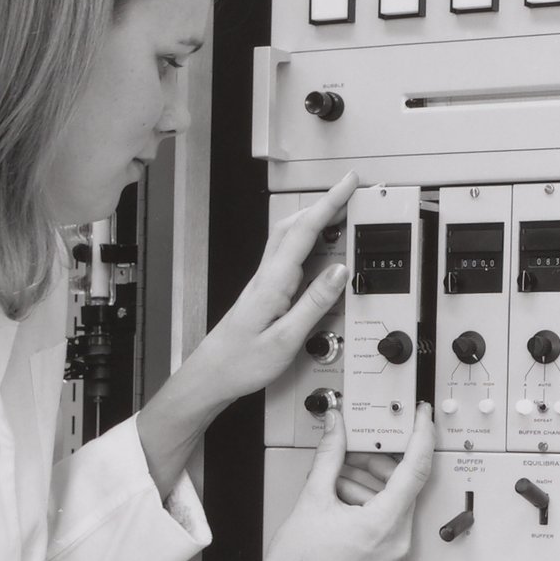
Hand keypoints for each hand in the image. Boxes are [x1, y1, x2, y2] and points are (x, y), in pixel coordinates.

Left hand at [192, 170, 358, 404]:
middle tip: (349, 192)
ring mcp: (263, 282)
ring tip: (338, 213)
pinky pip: (287, 255)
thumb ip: (314, 303)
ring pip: (288, 237)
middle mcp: (266, 276)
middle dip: (323, 203)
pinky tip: (316, 248)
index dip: (329, 203)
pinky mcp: (263, 292)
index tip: (348, 184)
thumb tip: (339, 272)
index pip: (305, 231)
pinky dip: (306, 240)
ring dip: (314, 219)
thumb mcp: (286, 339)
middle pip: (294, 225)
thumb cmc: (241, 363)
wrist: (211, 376)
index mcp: (273, 282)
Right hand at [214, 404, 434, 560]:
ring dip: (369, 486)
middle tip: (352, 453)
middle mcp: (397, 544)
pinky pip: (389, 525)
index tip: (421, 416)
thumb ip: (330, 454)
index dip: (421, 436)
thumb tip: (338, 426)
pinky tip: (343, 503)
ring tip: (336, 484)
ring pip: (395, 504)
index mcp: (384, 525)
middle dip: (376, 464)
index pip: (416, 469)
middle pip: (402, 486)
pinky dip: (371, 507)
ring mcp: (394, 558)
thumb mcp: (313, 497)